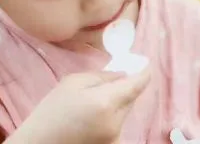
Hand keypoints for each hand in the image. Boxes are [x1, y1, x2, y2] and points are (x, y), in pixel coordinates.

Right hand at [5, 68, 150, 143]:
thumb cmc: (52, 110)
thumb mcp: (74, 82)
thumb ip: (102, 76)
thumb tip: (123, 74)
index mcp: (107, 103)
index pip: (137, 85)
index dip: (144, 72)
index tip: (146, 63)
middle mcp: (116, 123)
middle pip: (131, 98)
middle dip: (127, 86)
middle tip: (116, 76)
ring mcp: (115, 138)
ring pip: (125, 111)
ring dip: (119, 100)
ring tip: (96, 98)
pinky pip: (117, 123)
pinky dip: (112, 114)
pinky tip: (94, 113)